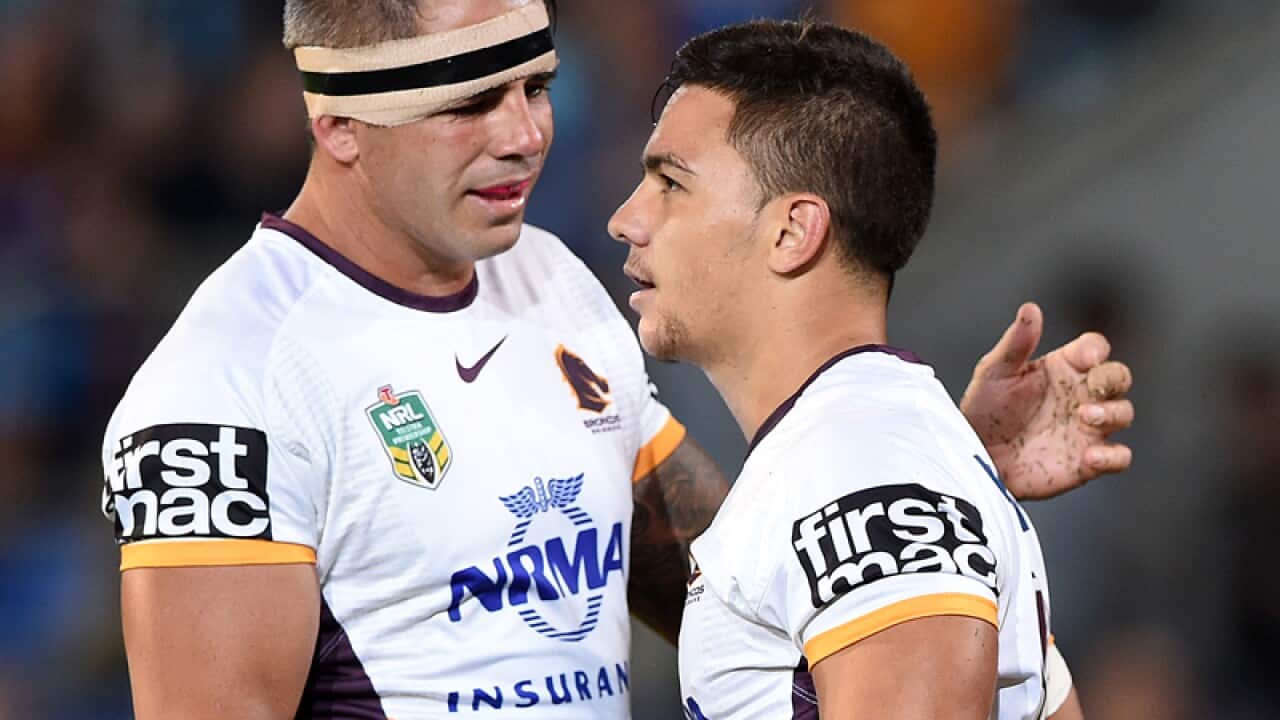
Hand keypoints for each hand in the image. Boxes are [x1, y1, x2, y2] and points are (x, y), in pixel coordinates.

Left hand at [960, 303, 1133, 499]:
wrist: (976, 456)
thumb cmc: (984, 410)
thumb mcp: (994, 372)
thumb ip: (1016, 343)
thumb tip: (1031, 308)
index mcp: (1063, 368)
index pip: (1095, 348)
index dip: (1096, 349)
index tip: (1085, 357)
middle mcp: (1081, 394)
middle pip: (1119, 377)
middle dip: (1112, 379)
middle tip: (1091, 388)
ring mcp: (1087, 428)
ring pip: (1124, 413)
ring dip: (1113, 413)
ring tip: (1085, 416)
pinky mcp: (1087, 461)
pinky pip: (1120, 457)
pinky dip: (1113, 456)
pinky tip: (1090, 456)